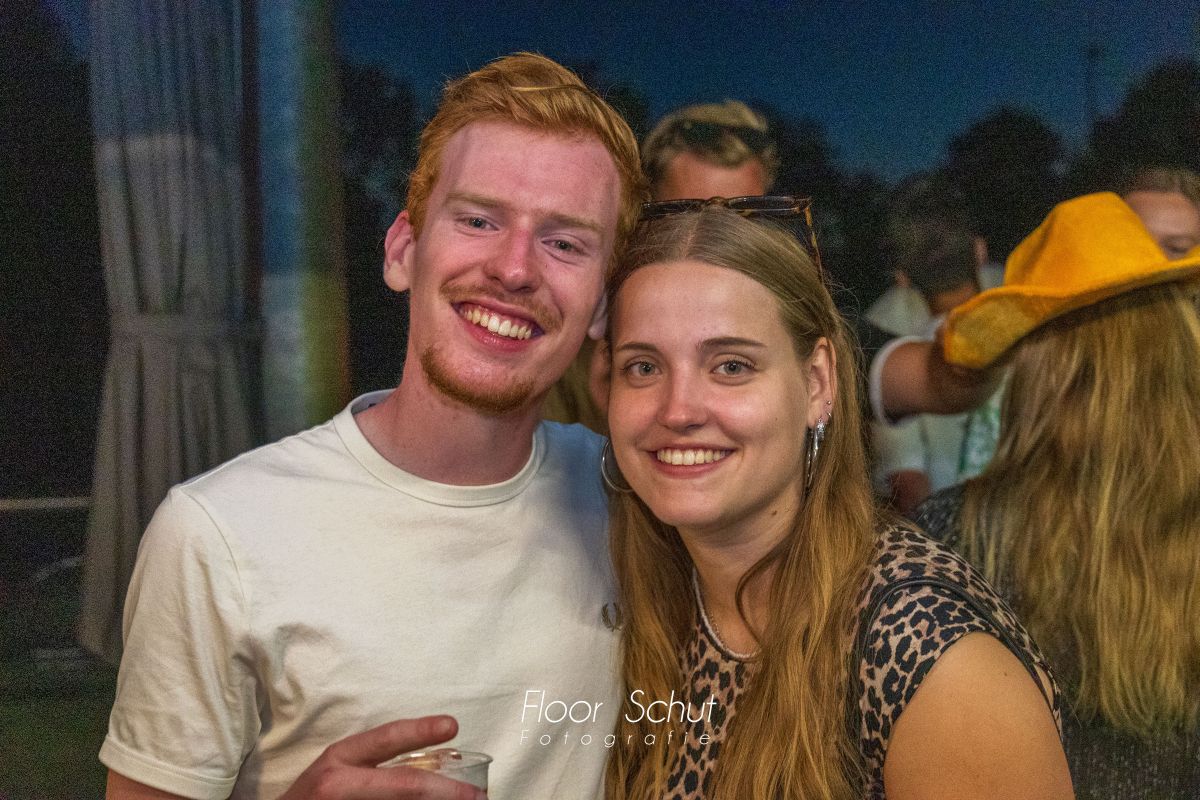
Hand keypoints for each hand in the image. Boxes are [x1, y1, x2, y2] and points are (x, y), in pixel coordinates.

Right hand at [279, 716, 485, 799]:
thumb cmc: (314, 799)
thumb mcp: (338, 773)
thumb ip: (378, 768)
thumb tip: (438, 772)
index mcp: (340, 758)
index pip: (386, 738)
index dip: (421, 730)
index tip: (453, 725)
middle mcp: (339, 783)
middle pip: (403, 784)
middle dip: (445, 790)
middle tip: (476, 794)